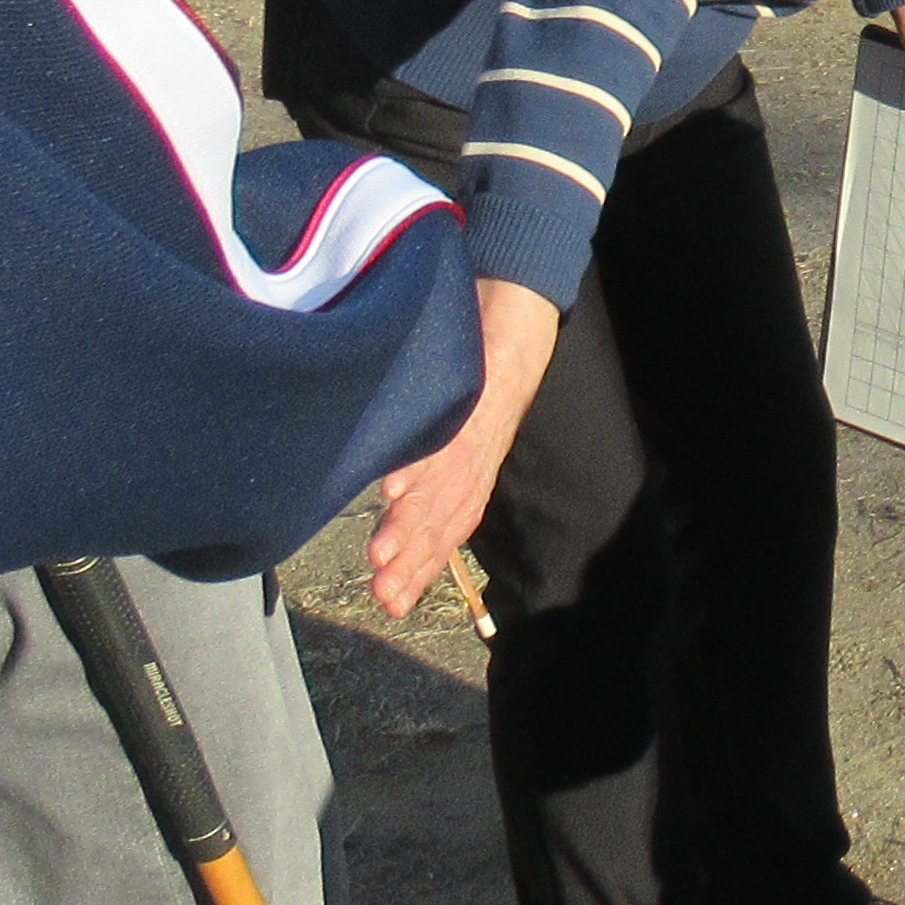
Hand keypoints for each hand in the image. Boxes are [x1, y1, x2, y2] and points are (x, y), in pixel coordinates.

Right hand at [373, 276, 561, 617]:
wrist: (521, 302)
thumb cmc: (483, 360)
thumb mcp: (460, 413)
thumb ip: (434, 450)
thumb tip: (394, 489)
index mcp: (476, 460)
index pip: (451, 522)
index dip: (425, 565)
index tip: (395, 603)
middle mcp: (480, 450)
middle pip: (447, 514)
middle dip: (415, 560)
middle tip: (386, 598)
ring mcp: (480, 422)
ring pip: (445, 482)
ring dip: (412, 522)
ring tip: (383, 556)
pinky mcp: (480, 387)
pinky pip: (450, 431)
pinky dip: (421, 463)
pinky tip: (395, 491)